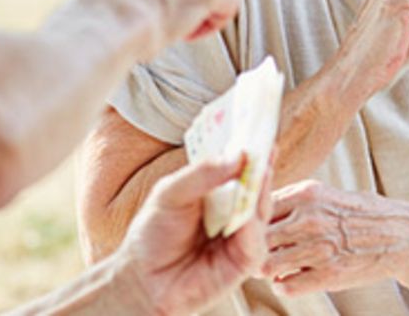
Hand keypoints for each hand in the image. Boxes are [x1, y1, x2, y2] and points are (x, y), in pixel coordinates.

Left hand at [117, 156, 272, 314]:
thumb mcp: (171, 193)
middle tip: (266, 147)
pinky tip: (246, 219)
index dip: (251, 150)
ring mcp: (241, 236)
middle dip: (262, 167)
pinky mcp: (243, 261)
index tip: (261, 129)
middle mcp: (233, 211)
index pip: (240, 167)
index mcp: (217, 191)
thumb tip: (237, 157)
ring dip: (261, 193)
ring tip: (259, 173)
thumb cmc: (153, 233)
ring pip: (261, 211)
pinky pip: (256, 242)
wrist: (142, 278)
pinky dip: (252, 229)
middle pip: (257, 186)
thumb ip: (202, 175)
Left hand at [263, 180, 408, 296]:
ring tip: (273, 268)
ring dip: (266, 269)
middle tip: (254, 253)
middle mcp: (310, 220)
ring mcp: (319, 249)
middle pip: (257, 238)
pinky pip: (286, 286)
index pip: (257, 208)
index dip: (249, 222)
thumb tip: (256, 208)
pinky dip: (282, 285)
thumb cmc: (357, 214)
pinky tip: (288, 279)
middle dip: (253, 248)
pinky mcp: (329, 275)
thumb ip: (292, 199)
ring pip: (267, 265)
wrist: (398, 236)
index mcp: (306, 194)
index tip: (249, 230)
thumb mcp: (324, 194)